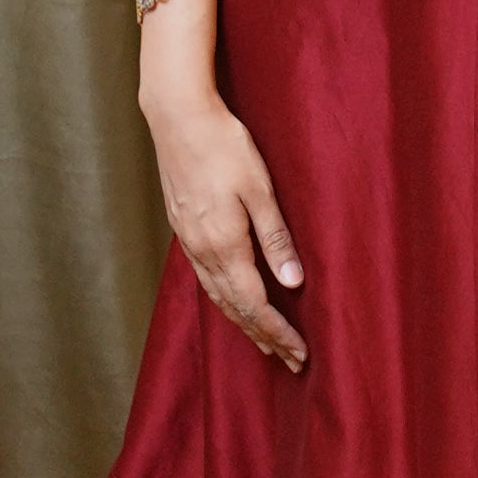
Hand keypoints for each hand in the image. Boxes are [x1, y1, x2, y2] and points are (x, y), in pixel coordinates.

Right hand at [141, 78, 306, 372]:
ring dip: (242, 323)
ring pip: (217, 296)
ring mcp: (189, 241)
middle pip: (234, 308)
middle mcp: (202, 251)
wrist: (178, 117)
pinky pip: (205, 279)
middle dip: (263, 336)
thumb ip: (276, 239)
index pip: (254, 304)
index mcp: (224, 245)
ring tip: (263, 341)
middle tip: (289, 359)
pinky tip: (231, 300)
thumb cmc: (224, 146)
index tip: (300, 353)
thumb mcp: (260, 190)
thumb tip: (293, 283)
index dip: (278, 332)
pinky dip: (223, 300)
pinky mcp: (183, 228)